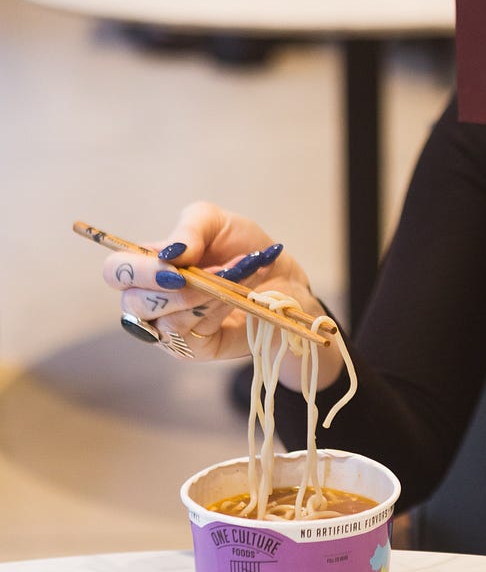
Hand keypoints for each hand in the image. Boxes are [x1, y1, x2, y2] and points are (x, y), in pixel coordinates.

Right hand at [101, 201, 339, 384]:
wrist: (284, 280)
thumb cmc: (245, 250)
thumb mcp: (218, 223)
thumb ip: (191, 228)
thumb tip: (171, 255)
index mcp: (148, 266)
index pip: (115, 272)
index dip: (135, 269)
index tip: (174, 261)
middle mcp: (152, 301)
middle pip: (133, 302)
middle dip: (174, 284)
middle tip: (211, 270)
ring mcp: (170, 329)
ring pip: (167, 318)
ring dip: (207, 292)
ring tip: (238, 274)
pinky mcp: (193, 349)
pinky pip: (191, 331)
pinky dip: (216, 308)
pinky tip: (236, 296)